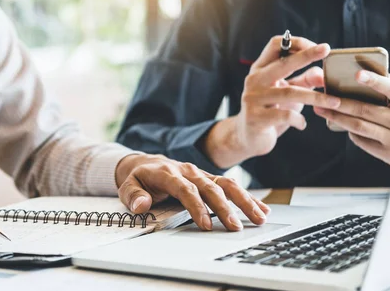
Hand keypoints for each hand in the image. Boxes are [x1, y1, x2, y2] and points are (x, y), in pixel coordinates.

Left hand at [115, 154, 270, 231]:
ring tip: (259, 217)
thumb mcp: (128, 185)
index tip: (205, 224)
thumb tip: (142, 204)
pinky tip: (262, 208)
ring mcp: (200, 173)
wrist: (145, 162)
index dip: (196, 207)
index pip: (185, 190)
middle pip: (210, 188)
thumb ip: (133, 195)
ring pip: (226, 184)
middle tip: (234, 227)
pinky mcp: (209, 178)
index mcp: (168, 173)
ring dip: (243, 200)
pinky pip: (230, 185)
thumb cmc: (139, 178)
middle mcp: (188, 171)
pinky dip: (246, 197)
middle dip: (224, 208)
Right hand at [203, 36, 340, 167]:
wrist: (248, 137)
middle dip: (306, 55)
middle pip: (282, 63)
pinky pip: (284, 115)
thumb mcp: (289, 92)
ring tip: (335, 102)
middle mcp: (253, 80)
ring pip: (289, 92)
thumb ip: (305, 81)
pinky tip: (302, 125)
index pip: (275, 45)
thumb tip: (323, 74)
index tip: (319, 48)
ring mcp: (252, 99)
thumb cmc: (272, 110)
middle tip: (326, 49)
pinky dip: (298, 120)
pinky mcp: (255, 118)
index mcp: (260, 69)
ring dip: (316, 97)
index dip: (297, 43)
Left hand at [314, 70, 389, 166]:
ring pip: (358, 126)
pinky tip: (341, 122)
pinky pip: (361, 139)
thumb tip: (361, 77)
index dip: (375, 81)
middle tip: (322, 96)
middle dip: (341, 103)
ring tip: (321, 109)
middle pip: (366, 110)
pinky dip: (350, 129)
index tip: (357, 75)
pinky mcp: (388, 154)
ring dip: (337, 117)